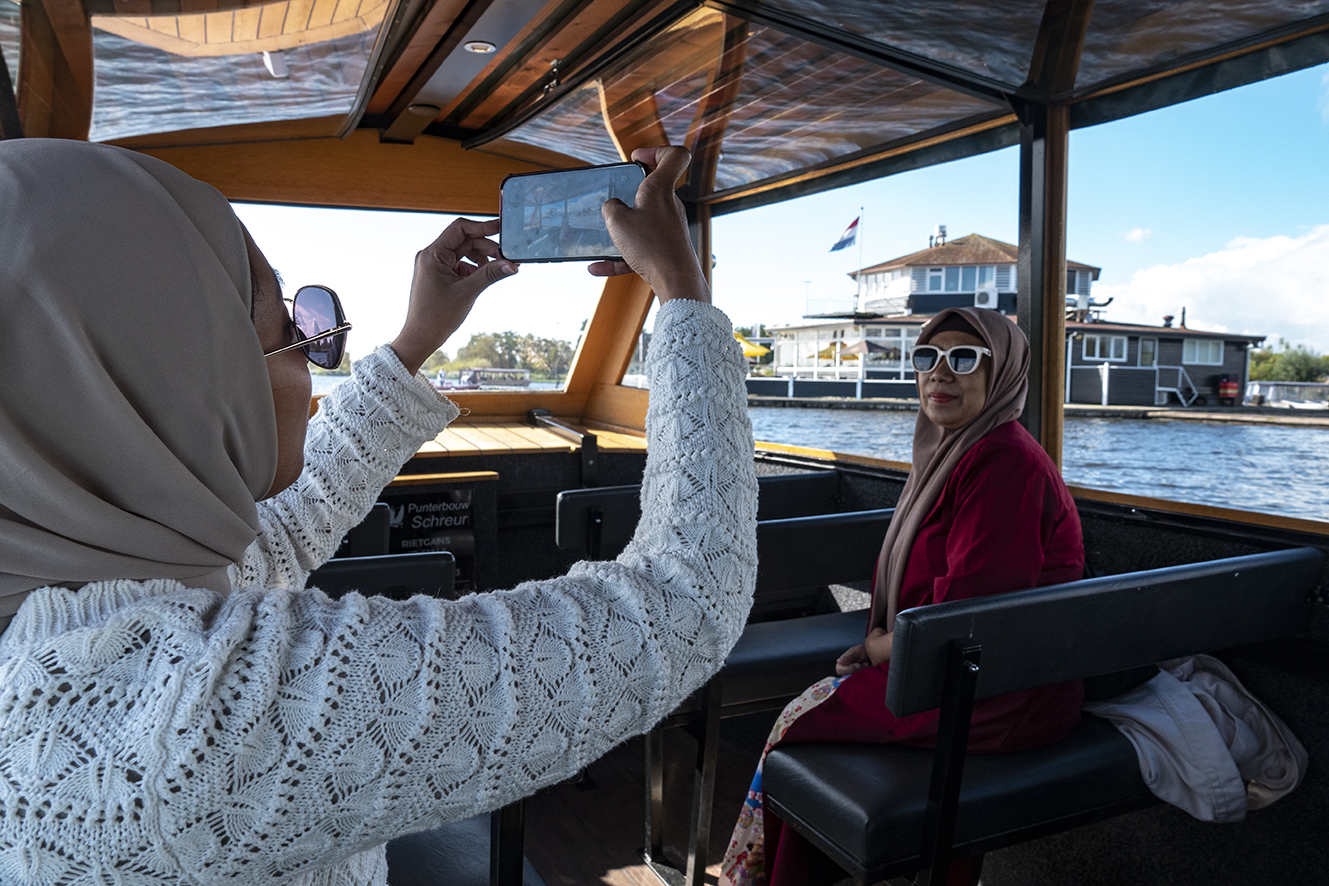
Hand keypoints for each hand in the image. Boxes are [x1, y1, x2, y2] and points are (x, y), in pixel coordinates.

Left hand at [390, 217, 517, 374]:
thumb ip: (490, 274)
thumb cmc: (435, 317)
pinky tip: (485, 278)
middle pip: (464, 240)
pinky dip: (475, 269)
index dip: (482, 227)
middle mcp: (432, 256)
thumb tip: (511, 264)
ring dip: (482, 258)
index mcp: (432, 254)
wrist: (421, 337)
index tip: (500, 228)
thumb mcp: (467, 292)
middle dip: (486, 247)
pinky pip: (461, 264)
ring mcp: (435, 265)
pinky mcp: (440, 275)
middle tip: (505, 257)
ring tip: (497, 269)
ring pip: (464, 252)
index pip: (460, 229)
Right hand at [587, 146, 709, 303]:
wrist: (676, 281)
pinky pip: (640, 248)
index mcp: (660, 189)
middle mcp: (670, 206)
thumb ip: (610, 207)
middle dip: (632, 190)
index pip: (674, 156)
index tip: (636, 158)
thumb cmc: (651, 246)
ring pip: (644, 220)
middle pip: (656, 187)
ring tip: (604, 236)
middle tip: (615, 196)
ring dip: (624, 227)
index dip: (655, 150)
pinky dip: (621, 256)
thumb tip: (613, 207)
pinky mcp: (667, 249)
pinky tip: (597, 267)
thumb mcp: (617, 221)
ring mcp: (670, 228)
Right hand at [835, 628, 893, 676]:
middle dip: (857, 670)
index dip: (848, 669)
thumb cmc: (862, 650)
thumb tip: (838, 661)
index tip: (858, 665)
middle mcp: (846, 671)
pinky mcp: (860, 678)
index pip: (840, 670)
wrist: (872, 653)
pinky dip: (866, 675)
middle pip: (847, 676)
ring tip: (867, 664)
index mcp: (842, 664)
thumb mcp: (854, 651)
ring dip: (862, 672)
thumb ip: (847, 657)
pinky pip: (861, 681)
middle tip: (865, 664)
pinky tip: (869, 668)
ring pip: (855, 678)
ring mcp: (853, 675)